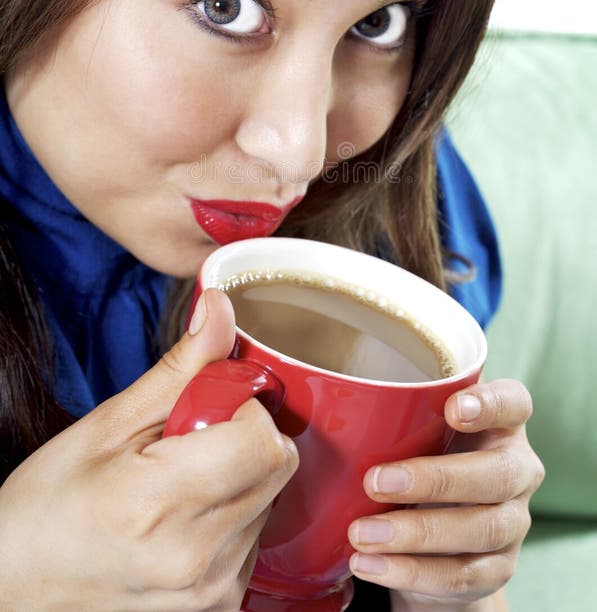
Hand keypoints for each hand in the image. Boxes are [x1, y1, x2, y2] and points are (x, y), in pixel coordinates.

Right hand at [0, 288, 298, 610]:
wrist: (18, 586)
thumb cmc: (49, 504)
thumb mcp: (108, 424)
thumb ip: (180, 368)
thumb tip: (219, 308)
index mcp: (163, 502)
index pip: (265, 441)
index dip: (243, 409)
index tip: (208, 407)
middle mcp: (198, 556)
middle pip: (277, 467)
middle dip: (245, 437)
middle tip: (188, 442)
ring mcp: (210, 590)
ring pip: (271, 499)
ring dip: (239, 477)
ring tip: (180, 483)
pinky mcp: (219, 607)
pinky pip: (256, 536)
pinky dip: (233, 515)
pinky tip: (185, 516)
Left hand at [347, 379, 544, 609]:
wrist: (437, 536)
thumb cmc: (420, 459)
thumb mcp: (414, 431)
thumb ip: (392, 413)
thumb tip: (312, 398)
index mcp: (501, 424)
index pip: (513, 403)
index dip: (490, 404)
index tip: (452, 407)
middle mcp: (517, 469)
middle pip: (497, 474)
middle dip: (435, 479)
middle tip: (375, 482)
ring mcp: (513, 522)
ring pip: (481, 528)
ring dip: (416, 534)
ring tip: (362, 534)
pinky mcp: (497, 568)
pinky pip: (462, 575)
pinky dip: (411, 572)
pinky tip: (369, 565)